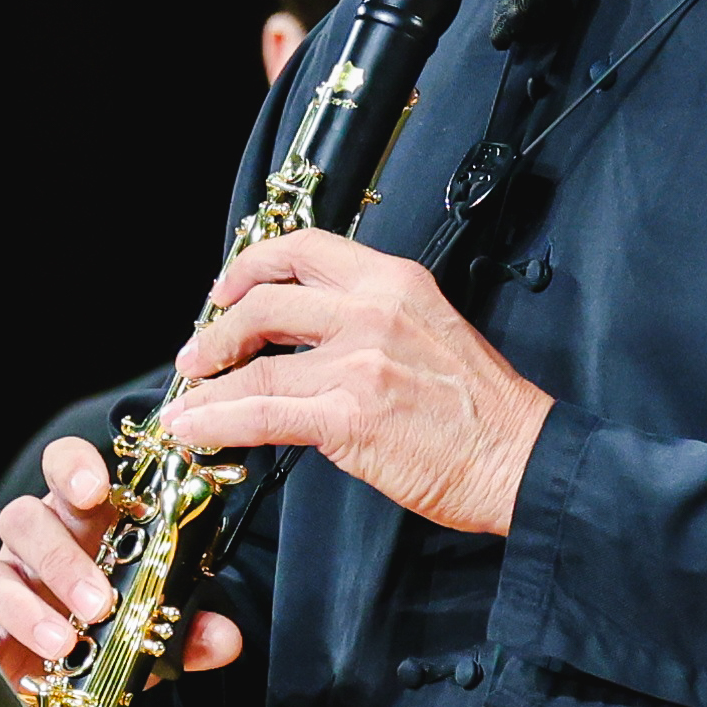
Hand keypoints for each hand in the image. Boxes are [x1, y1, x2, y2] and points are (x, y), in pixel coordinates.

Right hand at [0, 433, 247, 691]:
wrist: (67, 695)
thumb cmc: (109, 635)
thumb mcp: (155, 632)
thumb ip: (188, 630)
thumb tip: (223, 636)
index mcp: (82, 525)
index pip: (66, 471)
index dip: (74, 469)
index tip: (95, 490)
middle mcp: (38, 548)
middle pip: (25, 520)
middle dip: (61, 558)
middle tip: (99, 601)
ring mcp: (7, 587)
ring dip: (30, 607)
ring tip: (66, 641)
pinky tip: (20, 663)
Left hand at [162, 229, 553, 535]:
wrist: (520, 457)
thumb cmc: (481, 407)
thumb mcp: (429, 329)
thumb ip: (370, 319)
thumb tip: (307, 335)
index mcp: (394, 281)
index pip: (304, 249)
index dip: (251, 265)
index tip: (226, 290)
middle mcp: (372, 311)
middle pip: (265, 303)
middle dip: (217, 330)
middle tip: (197, 354)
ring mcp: (359, 363)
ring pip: (256, 364)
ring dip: (207, 384)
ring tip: (186, 401)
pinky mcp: (349, 418)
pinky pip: (263, 412)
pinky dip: (217, 419)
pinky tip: (194, 427)